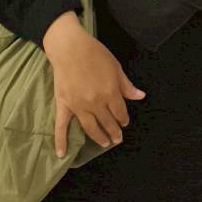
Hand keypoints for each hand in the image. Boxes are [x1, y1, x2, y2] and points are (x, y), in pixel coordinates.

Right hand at [43, 12, 144, 157]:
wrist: (70, 48)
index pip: (119, 112)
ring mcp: (79, 106)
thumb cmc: (95, 54)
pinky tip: (62, 153)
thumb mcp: (116, 67)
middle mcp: (96, 103)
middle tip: (117, 139)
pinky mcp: (64, 105)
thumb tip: (140, 96)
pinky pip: (61, 127)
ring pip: (90, 127)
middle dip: (114, 131)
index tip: (124, 123)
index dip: (123, 119)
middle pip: (107, 122)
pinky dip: (61, 141)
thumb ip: (127, 85)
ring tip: (105, 143)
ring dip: (99, 137)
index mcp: (110, 93)